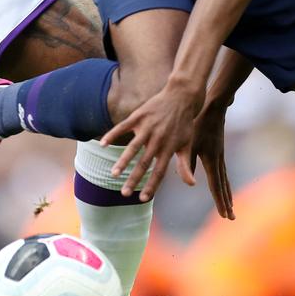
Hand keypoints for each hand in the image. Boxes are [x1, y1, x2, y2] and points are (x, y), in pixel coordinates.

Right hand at [101, 83, 204, 200]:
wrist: (182, 97)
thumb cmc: (184, 123)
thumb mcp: (186, 144)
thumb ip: (184, 165)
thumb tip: (191, 184)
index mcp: (169, 148)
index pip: (159, 172)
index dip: (151, 186)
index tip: (142, 198)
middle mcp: (157, 139)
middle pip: (144, 163)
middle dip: (133, 179)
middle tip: (124, 193)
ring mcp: (147, 127)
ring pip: (133, 148)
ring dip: (123, 162)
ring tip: (113, 174)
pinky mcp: (139, 116)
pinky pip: (123, 127)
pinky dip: (112, 134)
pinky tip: (102, 144)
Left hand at [183, 100, 233, 219]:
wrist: (212, 107)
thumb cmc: (197, 124)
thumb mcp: (189, 143)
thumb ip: (187, 162)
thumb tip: (188, 181)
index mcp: (211, 161)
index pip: (216, 186)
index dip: (220, 201)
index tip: (225, 215)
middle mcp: (219, 160)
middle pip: (223, 185)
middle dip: (226, 202)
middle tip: (231, 217)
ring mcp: (221, 155)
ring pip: (224, 178)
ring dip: (227, 193)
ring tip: (230, 205)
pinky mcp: (219, 150)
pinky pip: (222, 170)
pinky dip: (224, 181)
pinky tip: (222, 183)